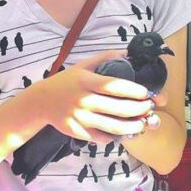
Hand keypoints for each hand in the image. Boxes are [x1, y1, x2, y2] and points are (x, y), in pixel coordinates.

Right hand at [35, 50, 157, 143]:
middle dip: (139, 109)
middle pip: (118, 108)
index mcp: (86, 81)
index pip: (114, 86)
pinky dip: (116, 136)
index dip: (134, 91)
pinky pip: (101, 137)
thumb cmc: (65, 82)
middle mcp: (83, 100)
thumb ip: (104, 58)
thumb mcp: (82, 65)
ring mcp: (80, 118)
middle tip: (149, 107)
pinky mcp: (77, 132)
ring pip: (113, 126)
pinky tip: (123, 131)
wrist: (41, 101)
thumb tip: (126, 53)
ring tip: (142, 123)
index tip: (146, 93)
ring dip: (133, 126)